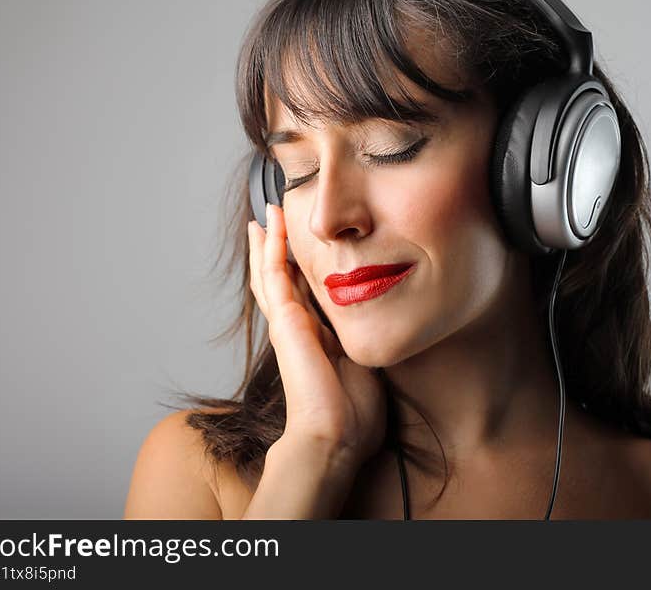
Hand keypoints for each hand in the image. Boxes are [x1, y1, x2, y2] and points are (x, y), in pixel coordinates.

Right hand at [247, 203, 386, 469]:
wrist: (336, 435)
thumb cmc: (354, 414)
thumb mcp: (365, 366)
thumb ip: (366, 346)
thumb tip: (383, 331)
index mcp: (315, 338)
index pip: (302, 294)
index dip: (299, 268)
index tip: (301, 246)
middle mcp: (296, 328)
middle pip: (280, 279)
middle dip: (276, 249)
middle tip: (273, 220)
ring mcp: (287, 324)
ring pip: (271, 273)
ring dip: (268, 242)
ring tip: (267, 215)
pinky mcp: (285, 322)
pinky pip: (274, 276)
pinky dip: (270, 250)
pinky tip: (270, 227)